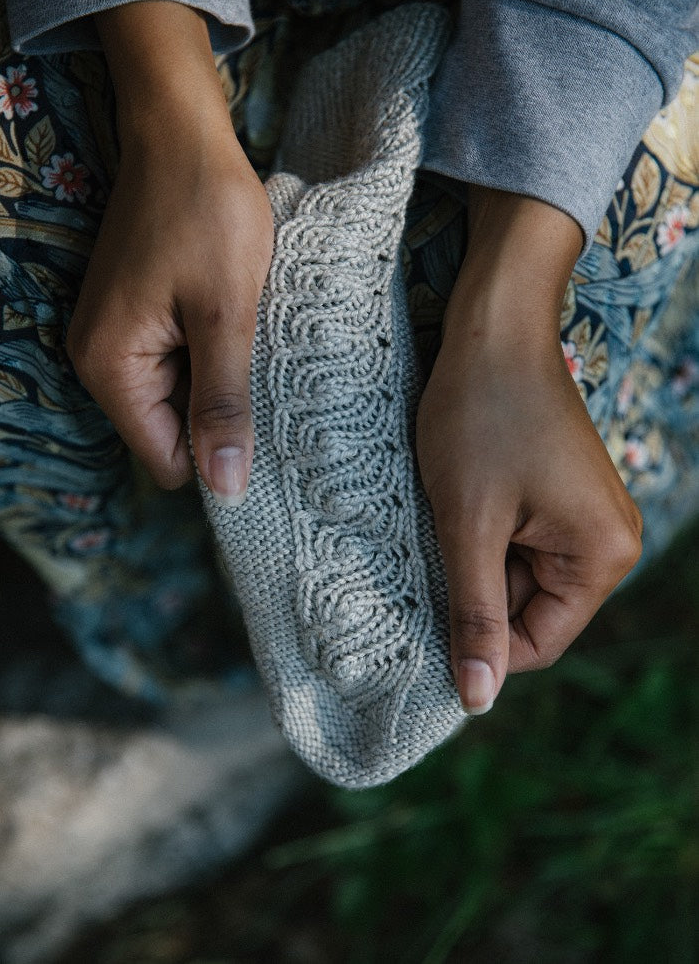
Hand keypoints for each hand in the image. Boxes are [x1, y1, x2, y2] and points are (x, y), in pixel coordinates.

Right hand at [66, 3, 273, 498]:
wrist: (183, 133)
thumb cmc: (207, 213)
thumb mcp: (226, 315)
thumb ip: (223, 403)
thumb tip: (224, 490)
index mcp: (113, 369)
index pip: (166, 459)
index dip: (214, 455)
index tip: (262, 427)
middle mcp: (102, 362)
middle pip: (170, 431)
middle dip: (219, 413)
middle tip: (266, 373)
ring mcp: (118, 338)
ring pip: (180, 397)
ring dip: (220, 379)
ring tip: (252, 340)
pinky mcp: (138, 317)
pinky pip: (179, 363)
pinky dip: (211, 353)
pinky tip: (236, 323)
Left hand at [416, 188, 641, 714]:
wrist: (494, 327)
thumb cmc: (481, 417)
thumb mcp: (469, 524)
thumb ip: (475, 613)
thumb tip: (477, 699)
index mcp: (601, 556)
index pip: (537, 643)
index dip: (478, 647)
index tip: (422, 628)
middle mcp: (606, 542)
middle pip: (529, 611)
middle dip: (471, 596)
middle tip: (421, 564)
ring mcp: (582, 516)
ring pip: (515, 577)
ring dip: (469, 563)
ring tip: (437, 525)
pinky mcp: (556, 495)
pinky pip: (515, 543)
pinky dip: (477, 537)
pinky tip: (450, 509)